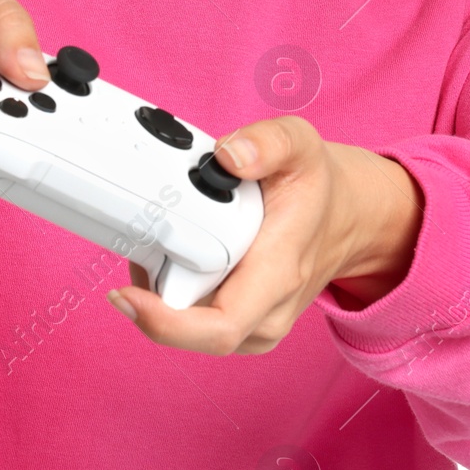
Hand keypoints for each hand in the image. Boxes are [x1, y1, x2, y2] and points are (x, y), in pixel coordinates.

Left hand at [107, 115, 424, 353]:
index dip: (163, 321)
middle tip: (141, 238)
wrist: (345, 218)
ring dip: (159, 290)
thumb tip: (228, 156)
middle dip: (151, 288)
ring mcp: (255, 325)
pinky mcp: (243, 324)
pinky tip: (171, 255)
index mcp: (279, 274)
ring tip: (158, 240)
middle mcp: (267, 312)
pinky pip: (194, 320)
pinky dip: (171, 292)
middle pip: (188, 328)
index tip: (124, 295)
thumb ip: (268, 142)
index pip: (218, 326)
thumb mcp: (301, 146)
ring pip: (187, 326)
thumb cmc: (318, 188)